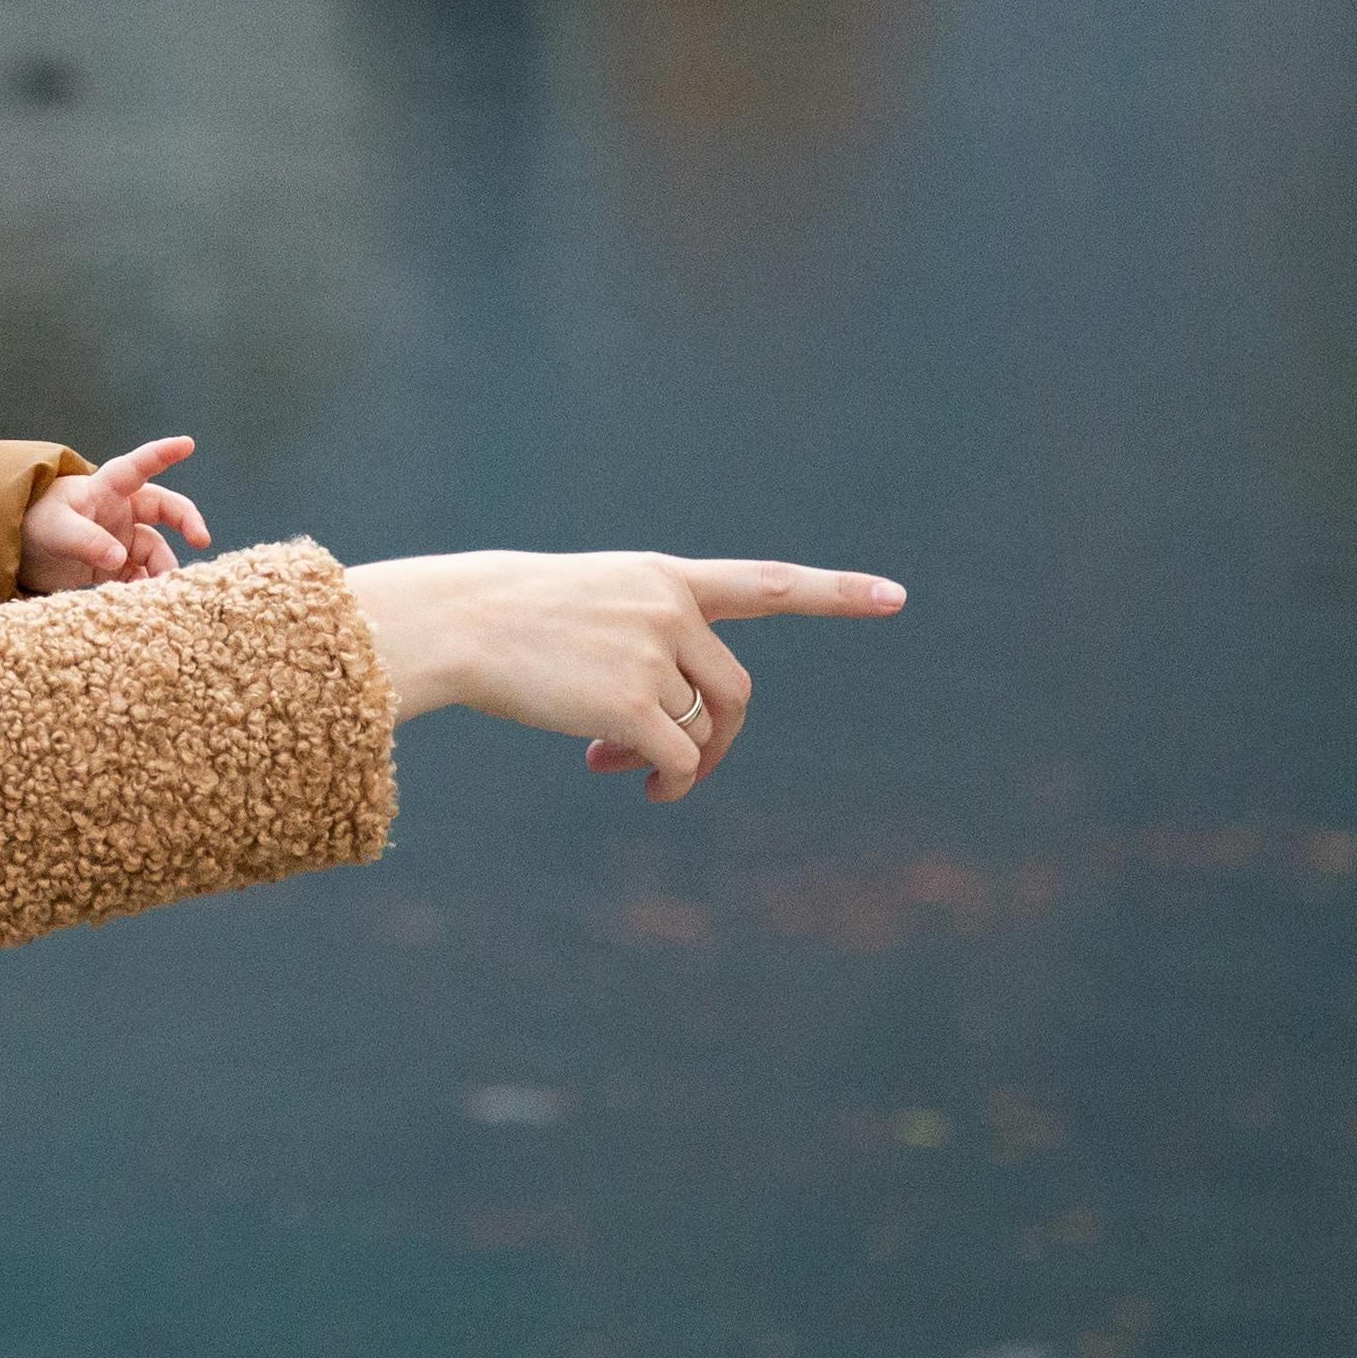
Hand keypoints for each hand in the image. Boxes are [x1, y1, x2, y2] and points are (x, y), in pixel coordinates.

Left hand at [21, 435, 211, 593]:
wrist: (17, 553)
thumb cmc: (35, 525)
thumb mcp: (56, 528)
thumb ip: (86, 540)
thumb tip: (118, 559)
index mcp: (105, 490)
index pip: (137, 467)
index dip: (161, 454)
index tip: (187, 444)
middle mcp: (120, 512)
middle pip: (164, 510)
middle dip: (186, 521)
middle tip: (201, 540)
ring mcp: (121, 540)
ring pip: (155, 551)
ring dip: (162, 568)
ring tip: (163, 588)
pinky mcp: (115, 568)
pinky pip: (141, 576)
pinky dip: (147, 588)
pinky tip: (147, 601)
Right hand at [341, 552, 903, 801]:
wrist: (459, 621)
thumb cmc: (513, 616)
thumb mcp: (592, 598)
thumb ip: (647, 631)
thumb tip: (674, 728)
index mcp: (665, 577)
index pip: (768, 583)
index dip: (837, 592)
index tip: (896, 596)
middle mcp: (669, 608)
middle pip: (734, 690)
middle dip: (718, 735)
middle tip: (677, 763)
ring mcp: (653, 653)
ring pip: (700, 727)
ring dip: (679, 760)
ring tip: (626, 767)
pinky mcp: (630, 701)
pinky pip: (679, 757)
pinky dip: (669, 779)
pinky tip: (632, 780)